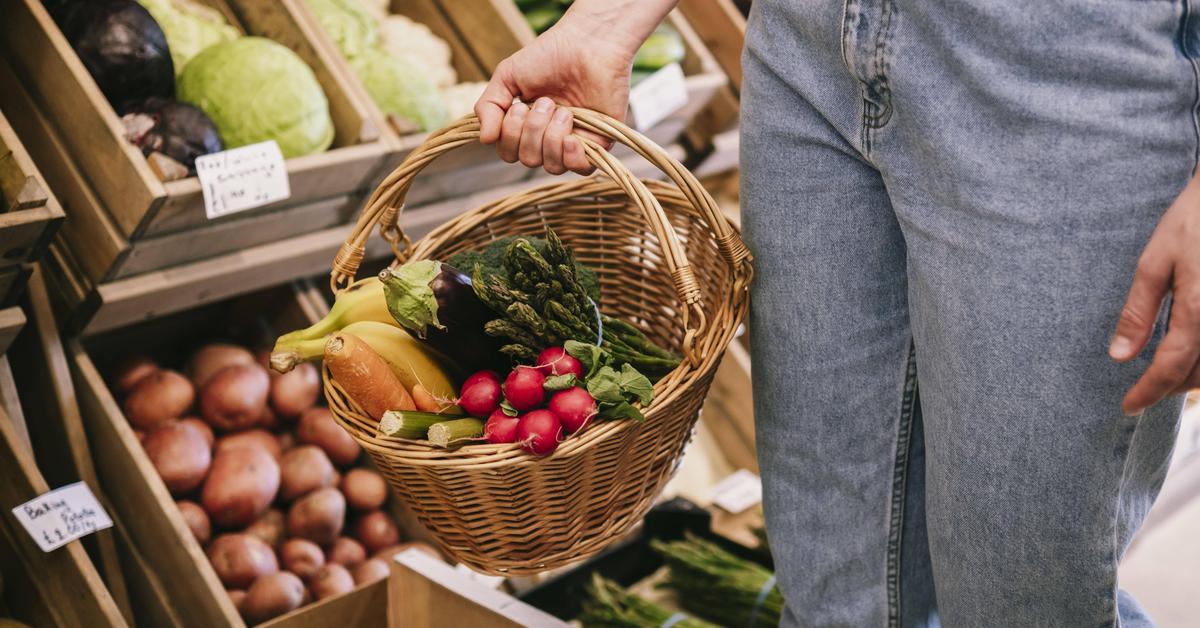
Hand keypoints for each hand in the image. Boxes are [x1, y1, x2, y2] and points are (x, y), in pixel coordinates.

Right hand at [474, 13, 636, 174]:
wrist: (588, 44)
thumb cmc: (549, 56)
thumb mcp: (507, 76)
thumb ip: (488, 106)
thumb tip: (484, 139)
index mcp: (527, 126)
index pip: (509, 152)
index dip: (509, 136)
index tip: (518, 106)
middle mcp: (548, 138)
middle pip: (528, 160)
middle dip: (532, 131)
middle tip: (546, 101)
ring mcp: (573, 143)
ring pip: (552, 166)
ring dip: (551, 137)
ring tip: (563, 111)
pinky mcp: (597, 144)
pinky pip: (580, 169)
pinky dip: (571, 156)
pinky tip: (571, 137)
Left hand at [1110, 175, 1199, 413]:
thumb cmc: (1195, 220)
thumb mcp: (1155, 261)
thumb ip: (1138, 311)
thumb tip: (1120, 356)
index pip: (1171, 366)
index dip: (1147, 392)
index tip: (1127, 406)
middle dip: (1171, 386)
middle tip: (1142, 389)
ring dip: (1195, 376)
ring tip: (1166, 374)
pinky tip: (1192, 350)